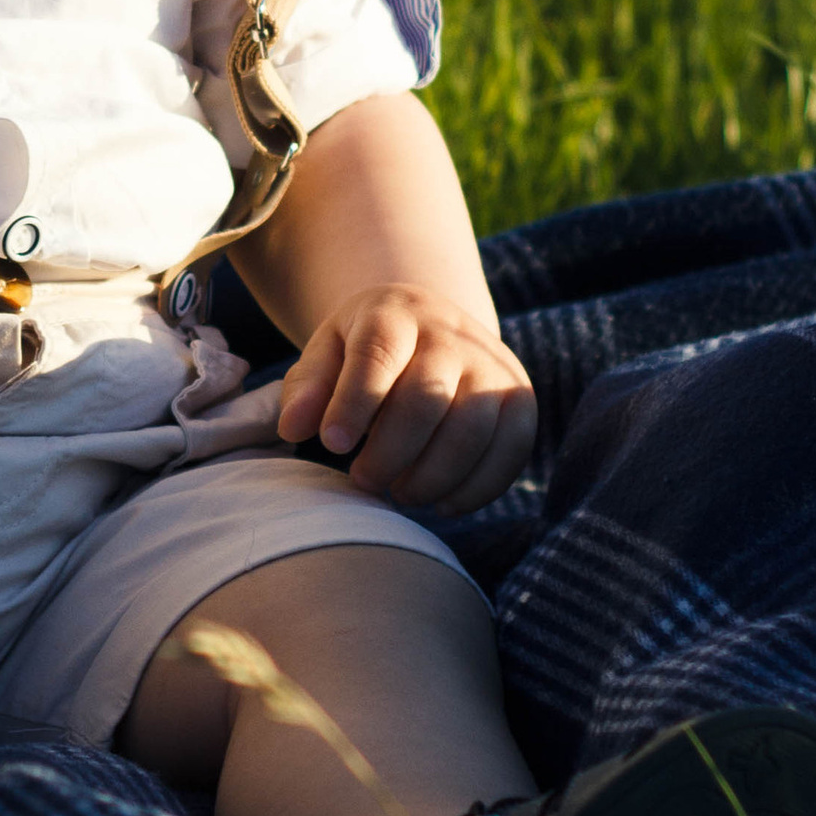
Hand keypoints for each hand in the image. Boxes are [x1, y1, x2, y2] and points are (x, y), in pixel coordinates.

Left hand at [276, 283, 535, 514]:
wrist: (432, 327)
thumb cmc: (365, 350)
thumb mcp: (328, 352)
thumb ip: (307, 387)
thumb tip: (294, 428)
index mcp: (395, 313)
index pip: (379, 354)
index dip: (355, 403)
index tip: (331, 444)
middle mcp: (452, 334)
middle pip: (427, 397)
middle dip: (391, 452)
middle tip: (363, 481)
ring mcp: (493, 365)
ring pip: (472, 429)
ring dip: (432, 476)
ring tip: (399, 493)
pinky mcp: (521, 398)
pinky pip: (512, 450)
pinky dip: (477, 488)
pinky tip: (441, 503)